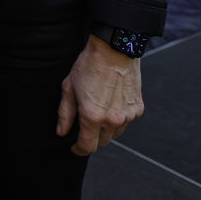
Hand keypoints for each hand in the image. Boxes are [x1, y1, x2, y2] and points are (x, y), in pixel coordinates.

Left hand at [56, 35, 143, 155]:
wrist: (114, 50)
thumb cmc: (89, 66)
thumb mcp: (69, 87)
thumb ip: (65, 113)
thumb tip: (61, 132)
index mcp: (93, 116)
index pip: (87, 146)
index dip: (78, 149)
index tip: (74, 147)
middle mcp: (113, 120)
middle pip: (102, 142)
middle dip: (91, 137)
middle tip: (84, 124)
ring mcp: (128, 116)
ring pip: (115, 133)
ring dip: (105, 128)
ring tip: (98, 108)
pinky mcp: (138, 109)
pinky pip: (127, 121)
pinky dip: (118, 118)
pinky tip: (111, 102)